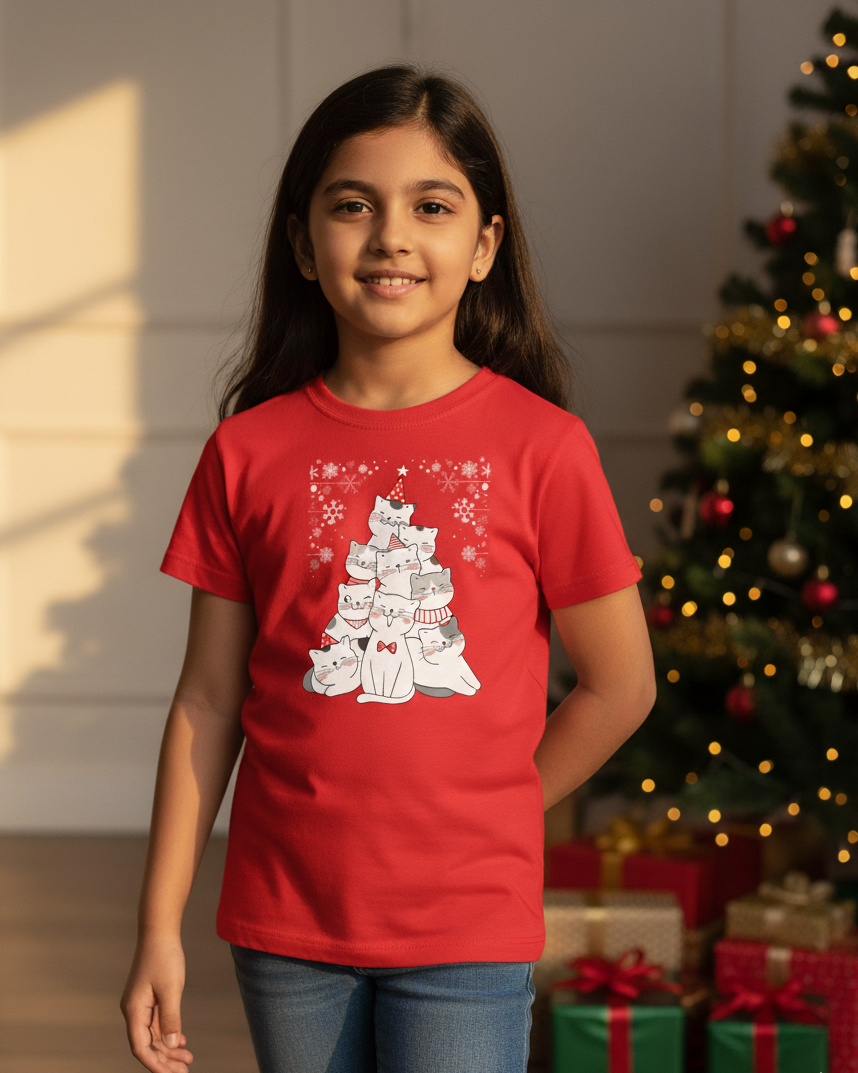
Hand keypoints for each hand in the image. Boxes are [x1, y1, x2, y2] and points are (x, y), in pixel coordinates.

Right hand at [120, 935, 193, 1071]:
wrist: (159, 932)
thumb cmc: (164, 957)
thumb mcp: (171, 989)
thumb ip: (170, 1018)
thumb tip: (170, 1044)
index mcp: (134, 1010)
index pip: (141, 1048)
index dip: (155, 1064)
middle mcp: (134, 1011)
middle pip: (147, 1045)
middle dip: (164, 1060)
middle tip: (185, 1071)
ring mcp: (141, 1005)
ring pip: (153, 1035)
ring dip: (168, 1048)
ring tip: (188, 1059)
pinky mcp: (149, 999)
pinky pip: (156, 1024)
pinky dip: (168, 1034)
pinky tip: (181, 1041)